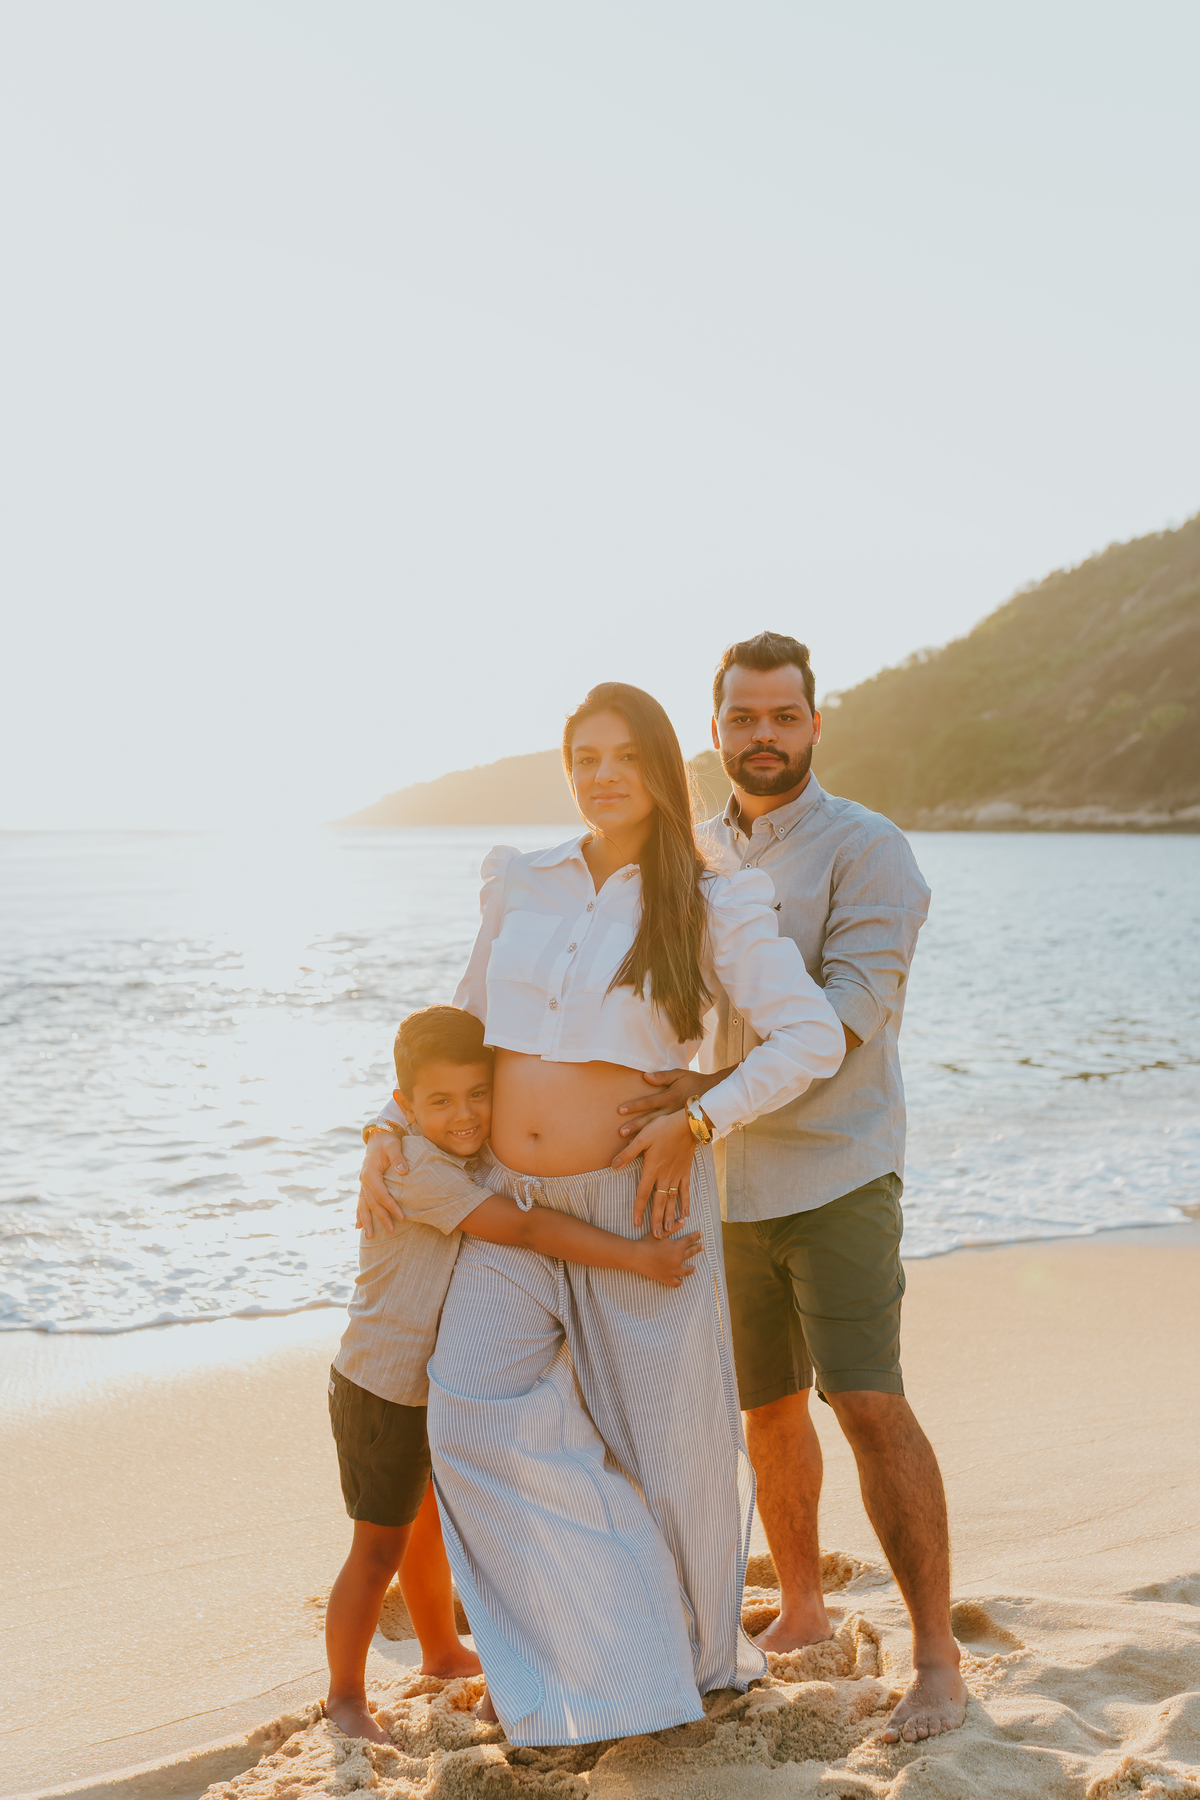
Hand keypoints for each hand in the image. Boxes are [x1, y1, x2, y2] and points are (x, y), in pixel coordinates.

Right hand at [356, 1132, 408, 1238]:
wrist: (378, 1136)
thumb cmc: (388, 1141)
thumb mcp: (394, 1146)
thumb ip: (398, 1158)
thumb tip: (404, 1171)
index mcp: (370, 1173)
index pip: (381, 1194)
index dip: (391, 1206)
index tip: (401, 1217)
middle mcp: (364, 1180)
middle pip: (372, 1203)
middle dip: (381, 1218)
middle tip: (392, 1231)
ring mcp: (363, 1183)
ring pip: (363, 1205)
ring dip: (367, 1221)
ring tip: (369, 1237)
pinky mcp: (365, 1185)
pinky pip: (361, 1202)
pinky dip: (359, 1214)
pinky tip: (358, 1227)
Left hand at [612, 1109, 696, 1236]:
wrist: (688, 1125)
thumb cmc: (663, 1129)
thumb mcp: (643, 1138)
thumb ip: (628, 1153)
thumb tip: (613, 1165)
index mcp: (652, 1169)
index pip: (643, 1193)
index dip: (639, 1209)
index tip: (636, 1223)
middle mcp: (665, 1176)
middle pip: (659, 1202)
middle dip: (657, 1219)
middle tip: (656, 1236)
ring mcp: (677, 1175)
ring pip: (673, 1200)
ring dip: (670, 1215)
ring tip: (669, 1230)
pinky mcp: (686, 1171)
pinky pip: (686, 1190)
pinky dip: (685, 1202)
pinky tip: (686, 1214)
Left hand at [616, 1066, 731, 1137]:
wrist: (714, 1096)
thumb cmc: (695, 1082)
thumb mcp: (680, 1075)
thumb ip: (663, 1076)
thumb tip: (646, 1076)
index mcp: (670, 1097)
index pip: (649, 1101)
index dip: (634, 1105)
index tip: (620, 1110)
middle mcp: (671, 1111)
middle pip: (650, 1120)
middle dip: (635, 1126)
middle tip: (621, 1132)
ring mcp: (676, 1121)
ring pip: (657, 1131)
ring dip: (643, 1137)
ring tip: (630, 1145)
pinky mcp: (681, 1127)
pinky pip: (666, 1137)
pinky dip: (656, 1144)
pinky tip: (648, 1151)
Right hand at [632, 1230, 703, 1287]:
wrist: (636, 1257)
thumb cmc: (647, 1243)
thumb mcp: (661, 1233)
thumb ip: (673, 1227)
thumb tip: (684, 1220)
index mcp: (677, 1247)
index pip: (689, 1240)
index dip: (695, 1236)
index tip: (700, 1234)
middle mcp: (678, 1259)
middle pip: (691, 1253)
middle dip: (697, 1248)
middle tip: (702, 1246)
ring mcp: (673, 1270)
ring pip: (686, 1271)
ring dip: (691, 1269)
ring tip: (694, 1268)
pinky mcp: (666, 1278)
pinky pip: (676, 1283)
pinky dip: (679, 1281)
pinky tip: (680, 1280)